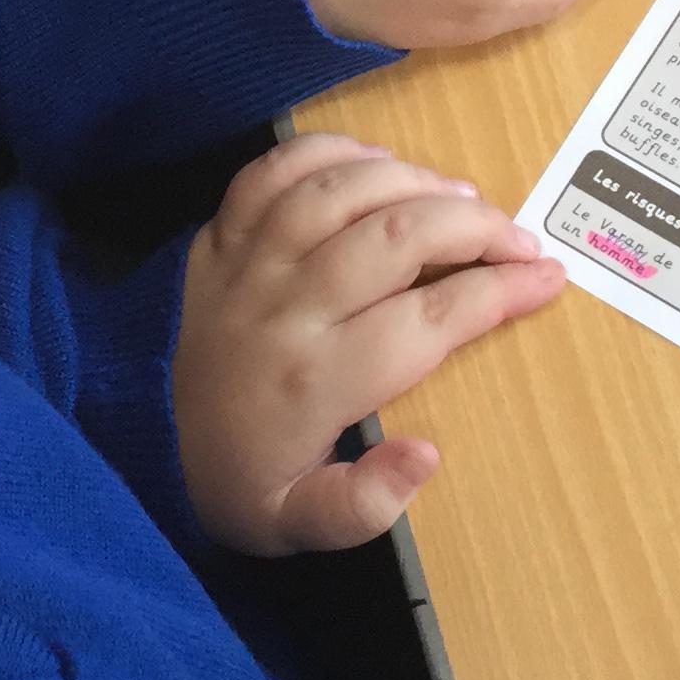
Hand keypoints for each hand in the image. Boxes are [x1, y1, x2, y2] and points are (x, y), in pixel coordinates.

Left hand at [172, 134, 563, 553]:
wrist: (131, 448)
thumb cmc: (234, 485)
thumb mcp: (295, 526)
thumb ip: (362, 507)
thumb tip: (427, 454)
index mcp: (315, 382)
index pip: (429, 320)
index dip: (499, 294)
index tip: (548, 281)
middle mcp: (285, 310)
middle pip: (396, 238)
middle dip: (475, 228)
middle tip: (521, 239)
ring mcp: (247, 264)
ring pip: (341, 193)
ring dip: (414, 182)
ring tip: (463, 199)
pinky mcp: (217, 238)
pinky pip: (273, 172)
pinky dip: (331, 153)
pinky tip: (377, 165)